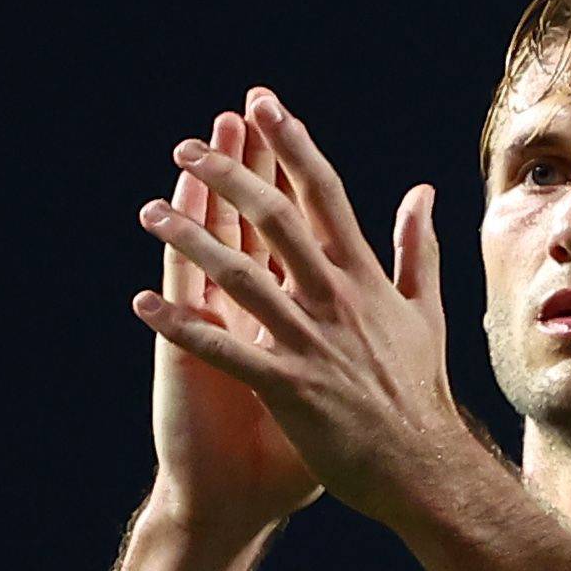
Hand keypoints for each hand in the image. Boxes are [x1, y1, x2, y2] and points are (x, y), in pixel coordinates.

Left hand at [134, 91, 475, 535]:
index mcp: (365, 278)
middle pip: (277, 221)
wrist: (424, 467)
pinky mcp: (288, 385)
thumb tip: (422, 192)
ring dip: (192, 241)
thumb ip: (419, 248)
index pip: (325, 195)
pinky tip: (143, 305)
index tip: (262, 104)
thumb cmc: (419, 392)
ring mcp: (311, 341)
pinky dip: (183, 326)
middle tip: (188, 147)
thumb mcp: (426, 311)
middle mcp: (336, 299)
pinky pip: (224, 349)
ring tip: (150, 211)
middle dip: (230, 177)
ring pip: (241, 277)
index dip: (293, 144)